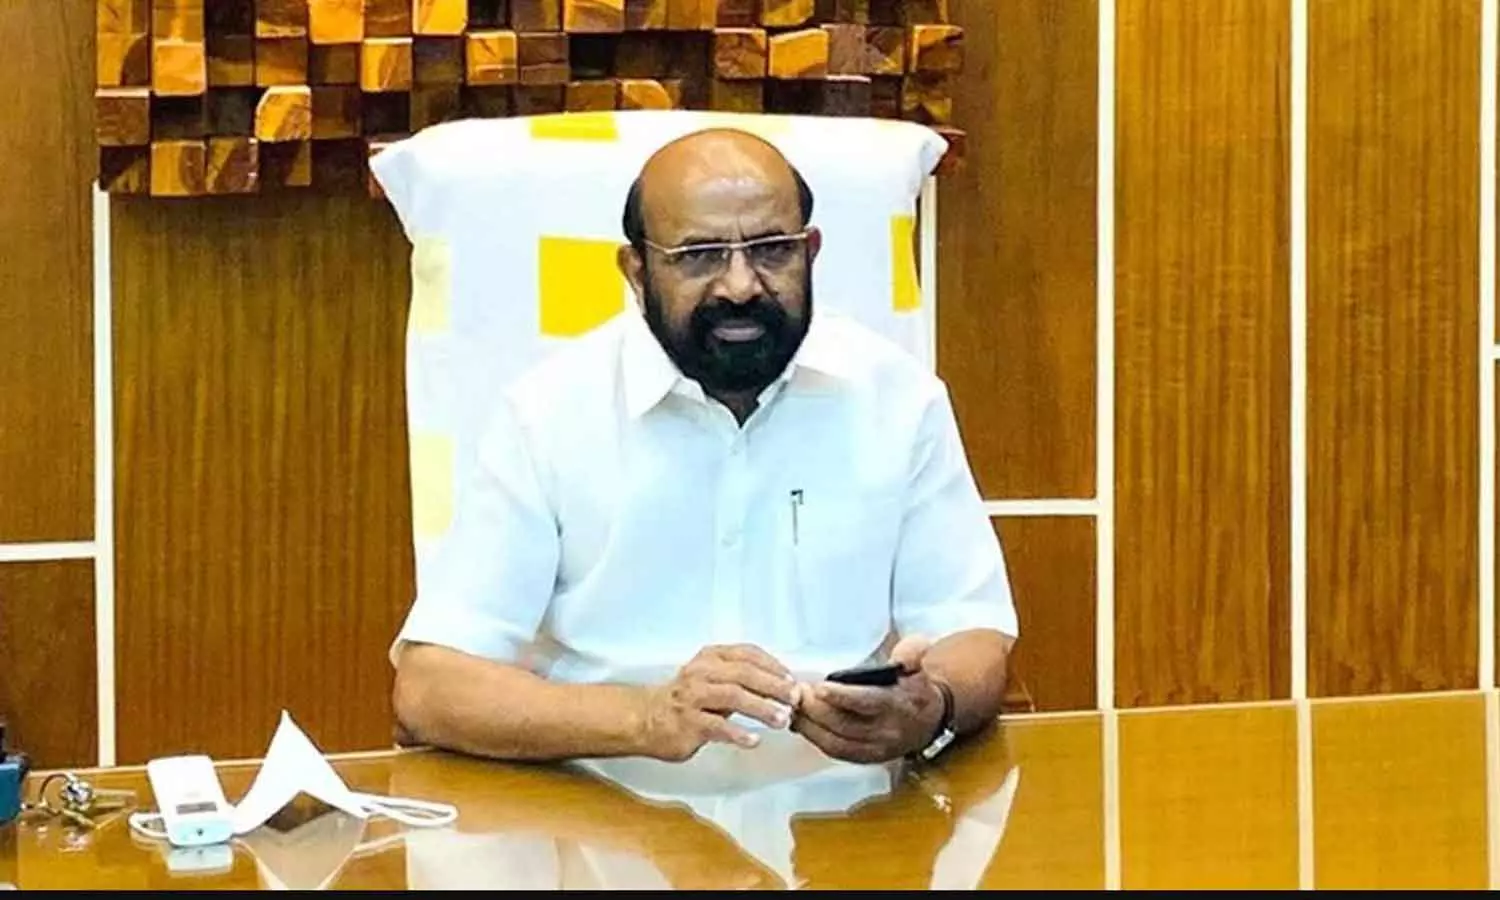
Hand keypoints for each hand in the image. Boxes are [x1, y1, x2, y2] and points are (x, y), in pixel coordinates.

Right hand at [641, 644, 799, 761]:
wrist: (645, 718)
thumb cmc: (686, 699)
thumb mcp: (712, 678)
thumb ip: (741, 678)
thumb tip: (782, 685)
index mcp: (711, 658)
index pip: (747, 653)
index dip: (773, 665)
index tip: (792, 679)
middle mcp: (702, 673)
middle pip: (744, 674)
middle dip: (773, 686)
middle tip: (794, 699)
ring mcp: (693, 697)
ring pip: (733, 697)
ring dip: (761, 708)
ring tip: (782, 719)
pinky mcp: (688, 723)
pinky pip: (717, 727)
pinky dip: (737, 733)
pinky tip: (753, 740)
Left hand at [792, 636, 943, 763]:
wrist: (930, 721)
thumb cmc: (916, 688)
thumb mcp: (918, 665)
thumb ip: (911, 653)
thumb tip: (903, 655)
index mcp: (899, 705)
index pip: (868, 702)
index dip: (842, 696)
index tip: (819, 686)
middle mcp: (887, 732)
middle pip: (844, 725)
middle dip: (815, 709)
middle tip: (797, 692)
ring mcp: (876, 749)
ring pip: (836, 742)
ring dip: (809, 726)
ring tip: (793, 707)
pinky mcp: (866, 758)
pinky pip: (836, 752)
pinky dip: (815, 738)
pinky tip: (800, 723)